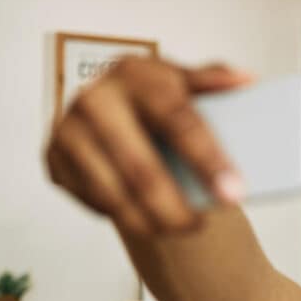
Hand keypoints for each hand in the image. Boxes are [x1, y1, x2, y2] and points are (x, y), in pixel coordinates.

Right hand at [45, 56, 250, 235]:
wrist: (114, 108)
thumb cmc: (159, 99)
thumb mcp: (185, 83)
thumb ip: (213, 81)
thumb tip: (247, 81)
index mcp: (135, 73)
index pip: (177, 120)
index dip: (207, 160)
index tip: (234, 192)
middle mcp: (95, 98)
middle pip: (140, 168)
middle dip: (175, 206)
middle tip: (203, 226)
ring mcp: (69, 130)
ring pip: (114, 193)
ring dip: (153, 220)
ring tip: (184, 228)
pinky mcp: (54, 159)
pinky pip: (95, 201)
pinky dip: (126, 216)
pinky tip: (149, 218)